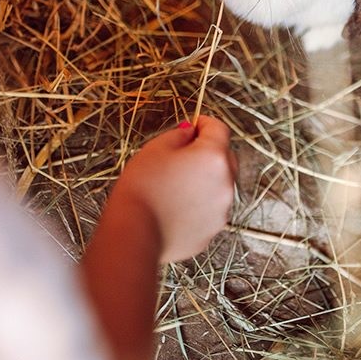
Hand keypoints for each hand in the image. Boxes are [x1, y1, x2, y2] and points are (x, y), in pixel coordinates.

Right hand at [112, 116, 235, 262]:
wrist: (134, 236)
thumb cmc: (141, 190)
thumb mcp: (154, 149)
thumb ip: (179, 134)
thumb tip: (190, 131)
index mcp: (213, 157)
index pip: (219, 128)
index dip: (204, 123)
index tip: (193, 124)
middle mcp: (226, 183)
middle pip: (225, 157)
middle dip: (208, 152)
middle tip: (182, 154)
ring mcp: (222, 210)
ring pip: (219, 185)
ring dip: (204, 180)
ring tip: (175, 185)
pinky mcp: (212, 231)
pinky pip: (210, 210)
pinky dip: (199, 204)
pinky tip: (176, 206)